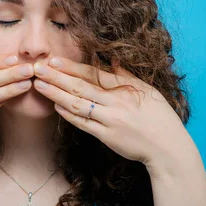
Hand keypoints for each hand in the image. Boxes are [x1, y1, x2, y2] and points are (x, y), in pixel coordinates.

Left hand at [32, 56, 194, 173]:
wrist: (167, 147)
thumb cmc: (159, 116)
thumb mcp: (146, 89)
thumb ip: (126, 75)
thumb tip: (111, 58)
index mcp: (126, 88)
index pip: (93, 74)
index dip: (71, 67)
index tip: (54, 60)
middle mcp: (116, 102)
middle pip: (80, 87)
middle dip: (57, 77)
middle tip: (38, 68)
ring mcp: (110, 120)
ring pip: (77, 104)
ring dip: (56, 94)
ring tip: (39, 85)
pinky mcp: (107, 137)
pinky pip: (83, 124)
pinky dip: (68, 114)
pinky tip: (55, 105)